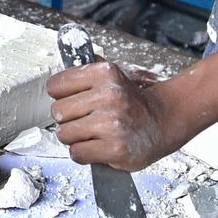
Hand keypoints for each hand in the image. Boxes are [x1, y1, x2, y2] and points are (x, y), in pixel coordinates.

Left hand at [48, 60, 183, 170]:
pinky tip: (97, 146)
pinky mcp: (115, 148)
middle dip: (67, 119)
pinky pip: (77, 153)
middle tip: (84, 119)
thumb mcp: (113, 76)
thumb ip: (87, 71)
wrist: (161, 123)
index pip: (56, 85)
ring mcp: (112, 123)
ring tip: (92, 133)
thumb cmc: (131, 102)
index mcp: (104, 73)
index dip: (60, 96)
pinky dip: (83, 153)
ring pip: (64, 134)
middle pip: (57, 112)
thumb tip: (64, 65)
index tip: (70, 100)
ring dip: (74, 138)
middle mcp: (109, 95)